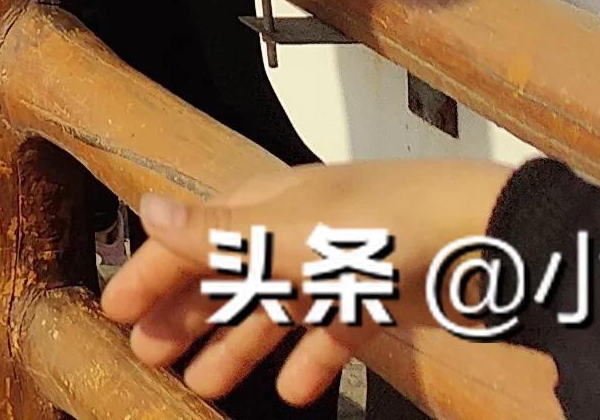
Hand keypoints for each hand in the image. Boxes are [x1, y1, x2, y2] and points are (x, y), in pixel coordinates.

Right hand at [102, 160, 510, 404]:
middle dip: (186, 315)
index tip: (114, 310)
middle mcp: (293, 232)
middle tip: (148, 356)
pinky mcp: (377, 299)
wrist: (485, 239)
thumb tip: (145, 209)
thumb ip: (219, 233)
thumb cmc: (380, 226)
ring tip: (204, 385)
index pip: (191, 239)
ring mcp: (335, 266)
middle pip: (227, 276)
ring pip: (272, 310)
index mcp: (264, 205)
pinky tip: (294, 394)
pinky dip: (309, 361)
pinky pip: (330, 334)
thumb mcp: (290, 233)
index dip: (151, 273)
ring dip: (236, 345)